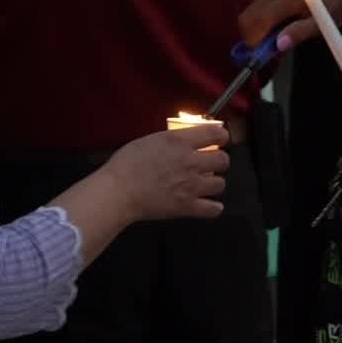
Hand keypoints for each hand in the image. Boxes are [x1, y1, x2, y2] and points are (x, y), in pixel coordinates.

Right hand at [96, 125, 229, 220]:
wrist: (118, 191)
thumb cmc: (126, 163)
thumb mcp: (150, 140)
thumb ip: (172, 140)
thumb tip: (186, 141)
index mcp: (180, 142)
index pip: (217, 134)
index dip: (222, 136)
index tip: (219, 139)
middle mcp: (190, 162)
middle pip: (223, 159)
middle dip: (219, 160)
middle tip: (209, 163)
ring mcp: (191, 186)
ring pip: (220, 184)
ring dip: (214, 183)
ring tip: (204, 183)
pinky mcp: (187, 207)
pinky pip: (213, 209)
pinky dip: (213, 207)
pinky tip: (208, 203)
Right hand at [237, 0, 341, 51]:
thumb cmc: (333, 4)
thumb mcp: (324, 23)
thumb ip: (300, 32)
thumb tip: (280, 45)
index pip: (253, 23)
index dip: (253, 43)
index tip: (265, 55)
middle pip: (245, 20)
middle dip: (253, 38)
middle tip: (272, 47)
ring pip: (248, 16)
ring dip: (258, 30)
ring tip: (282, 31)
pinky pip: (253, 10)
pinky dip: (261, 21)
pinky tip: (279, 20)